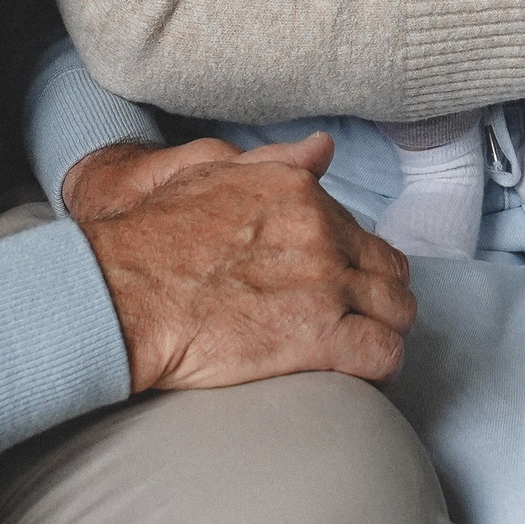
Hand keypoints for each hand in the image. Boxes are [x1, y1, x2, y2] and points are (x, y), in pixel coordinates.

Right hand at [73, 131, 415, 393]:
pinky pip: (384, 355)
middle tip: (355, 323)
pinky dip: (379, 368)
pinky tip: (358, 375)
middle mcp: (322, 232)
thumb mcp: (212, 174)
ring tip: (359, 351)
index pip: (362, 233)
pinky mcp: (321, 338)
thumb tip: (324, 148)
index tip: (336, 287)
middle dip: (380, 299)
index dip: (353, 266)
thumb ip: (277, 162)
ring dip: (385, 332)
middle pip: (391, 272)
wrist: (125, 294)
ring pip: (399, 312)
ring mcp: (326, 285)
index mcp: (300, 193)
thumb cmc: (156, 239)